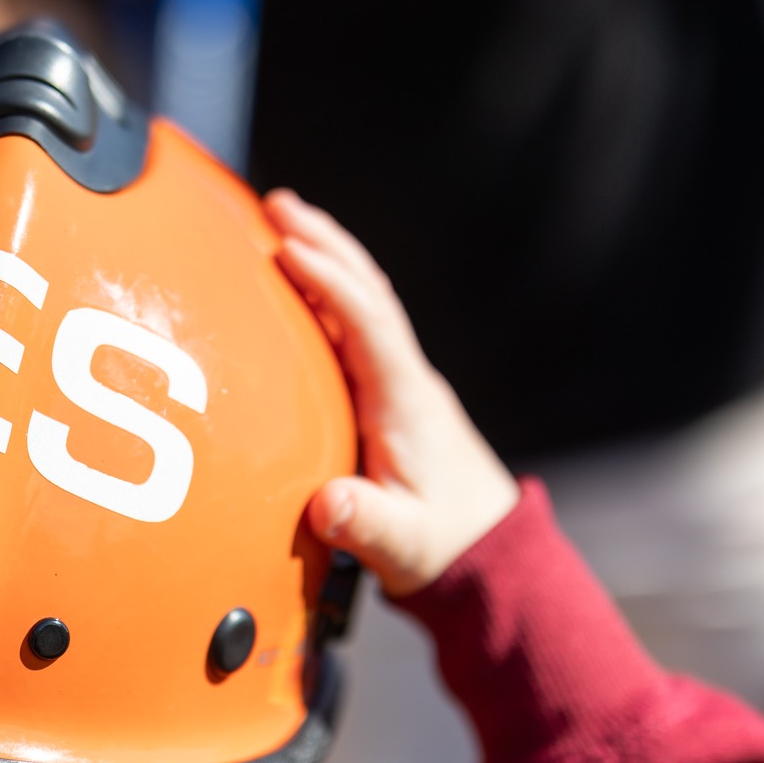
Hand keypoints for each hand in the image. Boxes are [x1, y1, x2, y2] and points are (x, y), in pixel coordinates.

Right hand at [267, 190, 519, 596]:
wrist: (486, 558)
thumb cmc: (443, 548)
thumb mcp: (402, 544)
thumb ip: (364, 524)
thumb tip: (328, 505)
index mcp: (405, 403)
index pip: (368, 323)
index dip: (329, 282)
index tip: (286, 249)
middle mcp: (406, 382)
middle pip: (368, 293)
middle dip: (325, 243)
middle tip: (277, 203)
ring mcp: (401, 386)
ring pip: (364, 303)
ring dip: (328, 258)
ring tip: (283, 224)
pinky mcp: (390, 399)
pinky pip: (355, 330)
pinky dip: (327, 297)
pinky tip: (299, 291)